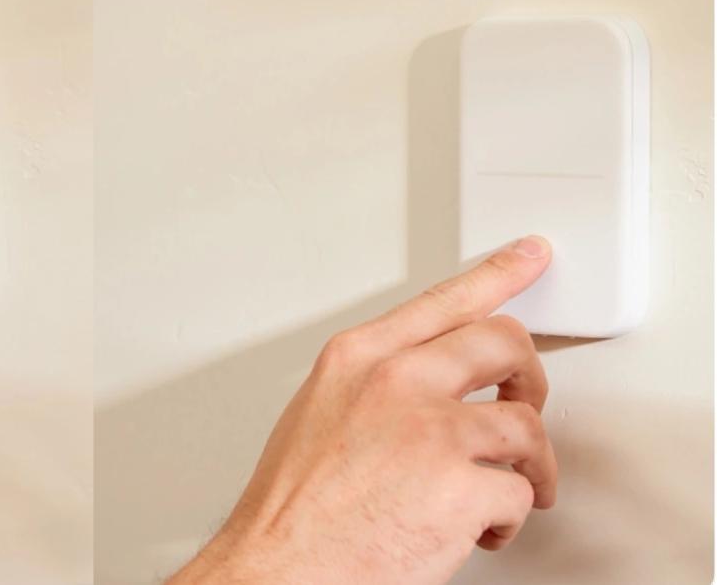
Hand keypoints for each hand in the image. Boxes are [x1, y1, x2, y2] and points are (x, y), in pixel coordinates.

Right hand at [169, 236, 556, 584]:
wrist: (280, 568)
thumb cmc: (292, 506)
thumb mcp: (318, 414)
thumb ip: (374, 384)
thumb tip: (432, 383)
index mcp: (356, 358)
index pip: (443, 299)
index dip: (499, 273)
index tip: (530, 257)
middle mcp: (395, 381)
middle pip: (503, 342)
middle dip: (530, 376)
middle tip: (527, 402)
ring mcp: (430, 431)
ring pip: (524, 425)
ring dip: (529, 464)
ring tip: (511, 486)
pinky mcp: (459, 487)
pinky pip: (519, 491)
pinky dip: (507, 518)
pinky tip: (478, 528)